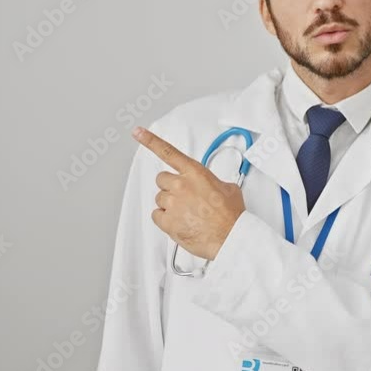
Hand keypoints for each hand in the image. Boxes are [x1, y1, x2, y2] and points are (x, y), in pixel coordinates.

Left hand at [132, 125, 244, 260]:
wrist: (231, 237)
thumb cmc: (231, 216)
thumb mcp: (228, 189)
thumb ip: (213, 182)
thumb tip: (212, 186)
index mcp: (195, 173)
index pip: (168, 152)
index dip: (150, 141)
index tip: (139, 133)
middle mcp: (181, 185)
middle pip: (162, 180)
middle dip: (170, 187)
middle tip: (184, 197)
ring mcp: (173, 203)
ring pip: (160, 199)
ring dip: (170, 205)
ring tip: (187, 214)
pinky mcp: (167, 221)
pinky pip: (157, 215)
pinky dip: (165, 220)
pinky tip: (180, 222)